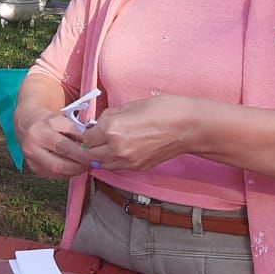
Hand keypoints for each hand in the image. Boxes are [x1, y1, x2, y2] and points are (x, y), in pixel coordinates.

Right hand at [17, 106, 94, 178]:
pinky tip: (74, 166)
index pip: (62, 147)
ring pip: (57, 173)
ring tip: (84, 165)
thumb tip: (88, 146)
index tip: (93, 156)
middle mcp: (31, 149)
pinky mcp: (34, 169)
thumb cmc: (46, 121)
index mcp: (38, 133)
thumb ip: (75, 132)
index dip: (80, 154)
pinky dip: (67, 173)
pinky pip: (54, 175)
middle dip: (78, 167)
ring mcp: (31, 162)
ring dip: (74, 171)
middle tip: (91, 164)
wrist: (26, 124)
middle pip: (58, 166)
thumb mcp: (60, 120)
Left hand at [82, 95, 197, 171]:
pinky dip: (111, 162)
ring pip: (101, 165)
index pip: (87, 136)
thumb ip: (110, 116)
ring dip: (97, 157)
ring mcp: (127, 161)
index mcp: (111, 129)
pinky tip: (115, 152)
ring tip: (100, 148)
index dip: (88, 131)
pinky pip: (116, 167)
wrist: (187, 127)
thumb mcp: (130, 105)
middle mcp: (116, 148)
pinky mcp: (138, 168)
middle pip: (89, 154)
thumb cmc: (164, 110)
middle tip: (90, 141)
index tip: (90, 128)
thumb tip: (99, 123)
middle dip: (88, 147)